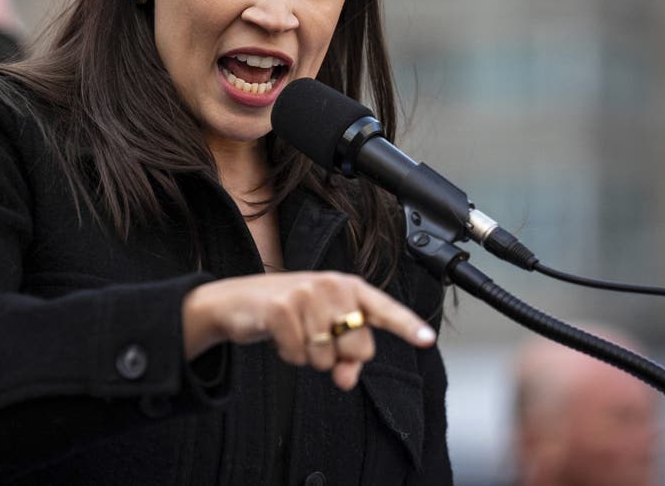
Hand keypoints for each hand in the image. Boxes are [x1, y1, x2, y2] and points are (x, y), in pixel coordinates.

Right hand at [182, 272, 436, 389]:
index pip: (384, 309)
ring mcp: (305, 294)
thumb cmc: (288, 314)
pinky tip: (279, 336)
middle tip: (313, 337)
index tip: (427, 340)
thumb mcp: (321, 331)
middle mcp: (331, 285)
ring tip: (294, 332)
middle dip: (337, 354)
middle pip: (358, 347)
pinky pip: (299, 357)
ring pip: (327, 357)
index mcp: (348, 286)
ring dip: (309, 356)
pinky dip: (289, 355)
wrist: (236, 301)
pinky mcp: (280, 309)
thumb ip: (345, 356)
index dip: (407, 325)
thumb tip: (346, 380)